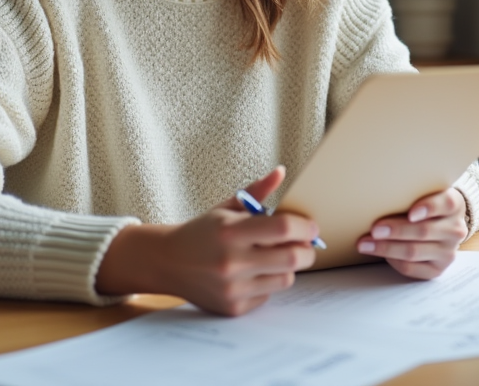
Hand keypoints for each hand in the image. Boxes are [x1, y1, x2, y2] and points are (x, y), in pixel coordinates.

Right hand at [95, 166, 317, 315]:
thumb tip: (281, 172)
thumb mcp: (226, 208)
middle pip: (293, 258)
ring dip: (287, 267)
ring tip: (275, 257)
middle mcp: (231, 261)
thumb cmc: (201, 231)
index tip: (311, 227)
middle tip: (305, 245)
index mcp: (231, 231)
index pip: (284, 229)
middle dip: (307, 250)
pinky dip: (268, 283)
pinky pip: (269, 295)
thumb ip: (257, 191)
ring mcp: (232, 288)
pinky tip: (253, 273)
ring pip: (286, 279)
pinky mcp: (233, 307)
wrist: (167, 262)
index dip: (306, 227)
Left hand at [356, 188, 466, 279]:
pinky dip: (392, 261)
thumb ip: (411, 193)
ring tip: (366, 244)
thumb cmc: (425, 205)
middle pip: (424, 231)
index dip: (428, 208)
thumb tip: (378, 196)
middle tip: (374, 229)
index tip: (411, 213)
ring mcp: (447, 252)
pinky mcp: (437, 269)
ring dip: (386, 248)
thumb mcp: (425, 193)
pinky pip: (411, 268)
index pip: (446, 204)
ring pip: (413, 252)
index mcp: (454, 205)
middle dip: (396, 231)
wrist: (441, 224)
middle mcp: (455, 230)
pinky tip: (379, 254)